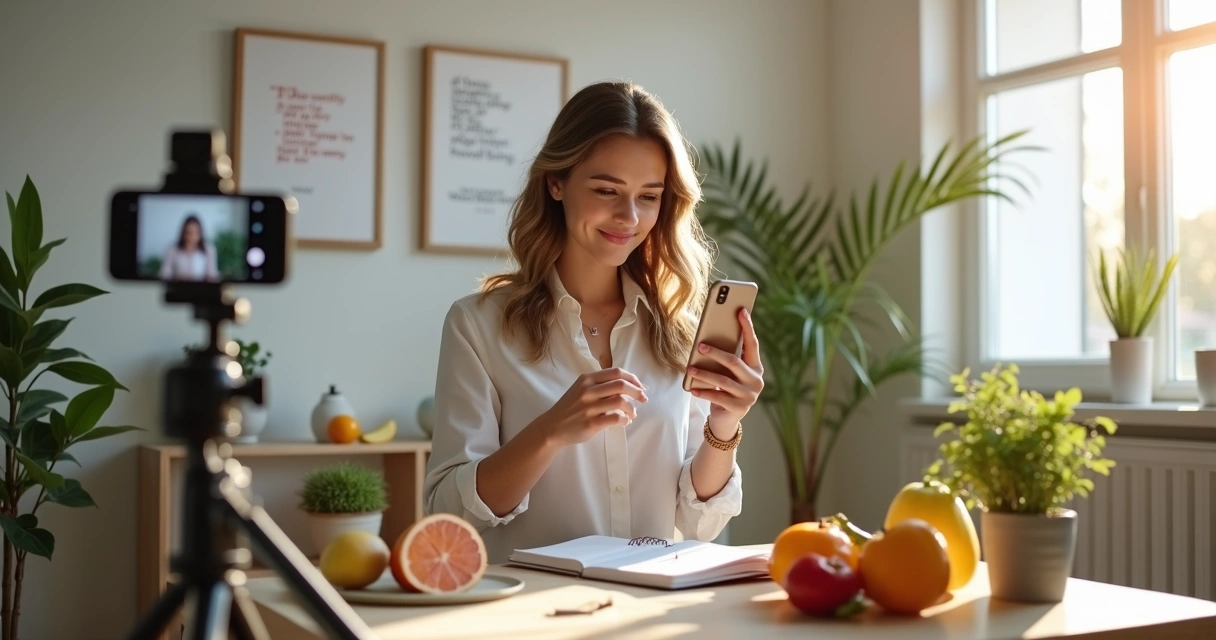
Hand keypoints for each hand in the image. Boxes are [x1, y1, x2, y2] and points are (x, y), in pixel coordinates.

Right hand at [534, 367, 647, 447]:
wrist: (552, 427)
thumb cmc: (570, 407)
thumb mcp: (581, 389)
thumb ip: (600, 385)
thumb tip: (629, 386)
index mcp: (587, 379)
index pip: (616, 372)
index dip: (632, 378)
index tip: (640, 386)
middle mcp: (587, 390)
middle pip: (621, 385)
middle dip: (637, 391)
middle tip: (643, 399)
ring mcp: (589, 407)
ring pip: (620, 402)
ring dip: (632, 408)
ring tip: (632, 414)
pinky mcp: (591, 423)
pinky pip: (615, 419)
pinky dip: (625, 420)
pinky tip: (624, 421)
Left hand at [686, 308, 763, 435]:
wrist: (727, 419)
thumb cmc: (727, 389)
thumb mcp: (729, 373)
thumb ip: (727, 358)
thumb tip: (709, 338)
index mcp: (756, 367)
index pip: (752, 344)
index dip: (747, 327)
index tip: (740, 310)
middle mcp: (756, 381)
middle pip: (734, 362)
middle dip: (716, 353)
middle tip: (700, 346)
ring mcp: (749, 396)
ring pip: (723, 380)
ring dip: (705, 373)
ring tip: (690, 368)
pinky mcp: (738, 408)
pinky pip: (717, 397)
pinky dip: (703, 392)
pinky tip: (692, 388)